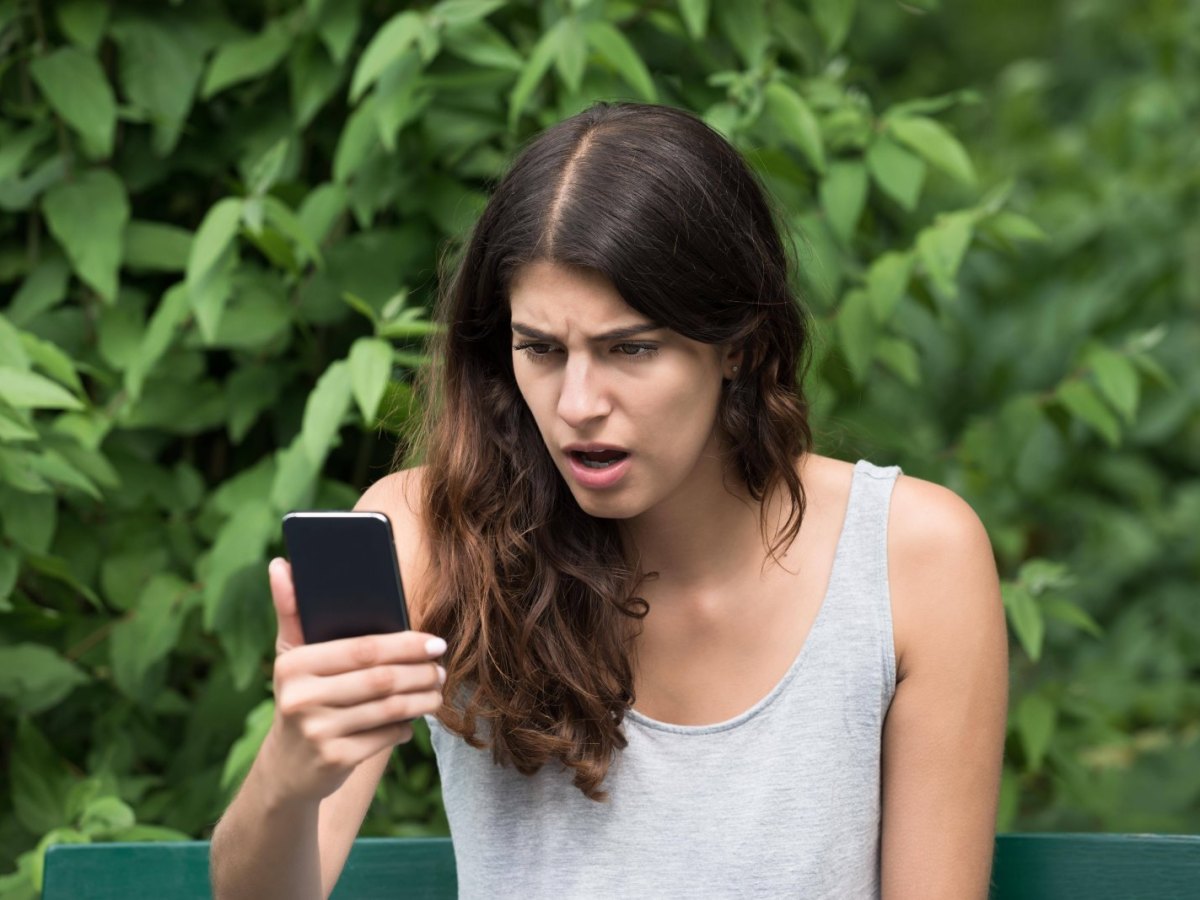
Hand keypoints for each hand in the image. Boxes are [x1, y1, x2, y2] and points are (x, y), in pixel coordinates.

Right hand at [261, 557, 445, 804]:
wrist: (286, 768)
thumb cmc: (300, 697)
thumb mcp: (291, 657)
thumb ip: (291, 610)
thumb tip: (281, 562)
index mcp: (294, 664)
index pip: (363, 649)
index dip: (406, 645)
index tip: (436, 642)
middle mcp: (300, 698)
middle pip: (381, 679)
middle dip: (420, 672)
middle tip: (442, 668)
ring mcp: (317, 732)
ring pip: (389, 708)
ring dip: (422, 699)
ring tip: (437, 691)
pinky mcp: (334, 760)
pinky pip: (385, 736)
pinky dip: (405, 727)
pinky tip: (412, 720)